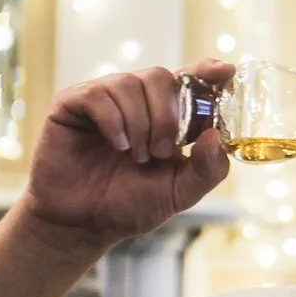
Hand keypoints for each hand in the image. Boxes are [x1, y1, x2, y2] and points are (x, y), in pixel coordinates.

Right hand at [21, 60, 233, 245]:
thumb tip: (216, 136)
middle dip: (167, 117)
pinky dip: (112, 121)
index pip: (190, 79)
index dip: (207, 72)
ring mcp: (103, 99)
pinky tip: (117, 145)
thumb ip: (206, 169)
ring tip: (135, 156)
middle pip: (160, 77)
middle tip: (161, 153)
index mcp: (165, 114)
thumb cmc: (129, 205)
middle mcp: (135, 100)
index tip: (224, 73)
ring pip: (130, 83)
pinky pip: (98, 95)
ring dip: (139, 124)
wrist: (83, 224)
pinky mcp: (71, 105)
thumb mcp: (179, 193)